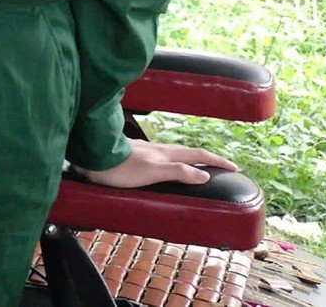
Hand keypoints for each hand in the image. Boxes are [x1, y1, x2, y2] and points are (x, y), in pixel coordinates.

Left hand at [74, 139, 236, 188]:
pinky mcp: (134, 155)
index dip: (217, 161)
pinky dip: (173, 161)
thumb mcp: (152, 172)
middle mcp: (158, 150)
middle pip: (189, 152)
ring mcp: (145, 151)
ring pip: (174, 153)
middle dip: (208, 159)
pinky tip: (165, 165)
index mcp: (166, 154)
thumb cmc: (118, 168)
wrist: (90, 156)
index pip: (198, 156)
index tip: (235, 167)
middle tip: (223, 166)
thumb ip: (178, 171)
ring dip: (190, 159)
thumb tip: (204, 175)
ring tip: (198, 165)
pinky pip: (161, 157)